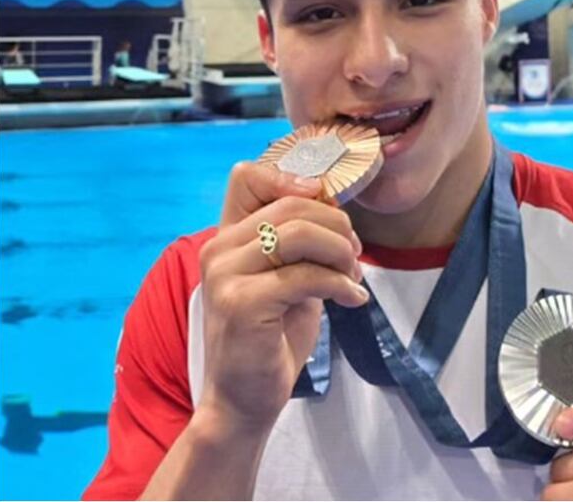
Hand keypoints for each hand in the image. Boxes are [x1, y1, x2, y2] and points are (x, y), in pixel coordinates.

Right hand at [196, 161, 368, 436]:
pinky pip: (306, 276)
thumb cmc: (271, 335)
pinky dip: (340, 285)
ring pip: (299, 234)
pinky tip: (352, 299)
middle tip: (354, 257)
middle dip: (337, 227)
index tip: (327, 209)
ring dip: (340, 253)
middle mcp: (218, 249)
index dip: (294, 180)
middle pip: (291, 205)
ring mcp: (224, 275)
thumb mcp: (288, 275)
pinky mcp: (241, 303)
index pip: (248, 175)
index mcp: (227, 236)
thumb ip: (299, 239)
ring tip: (353, 277)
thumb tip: (333, 202)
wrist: (244, 397)